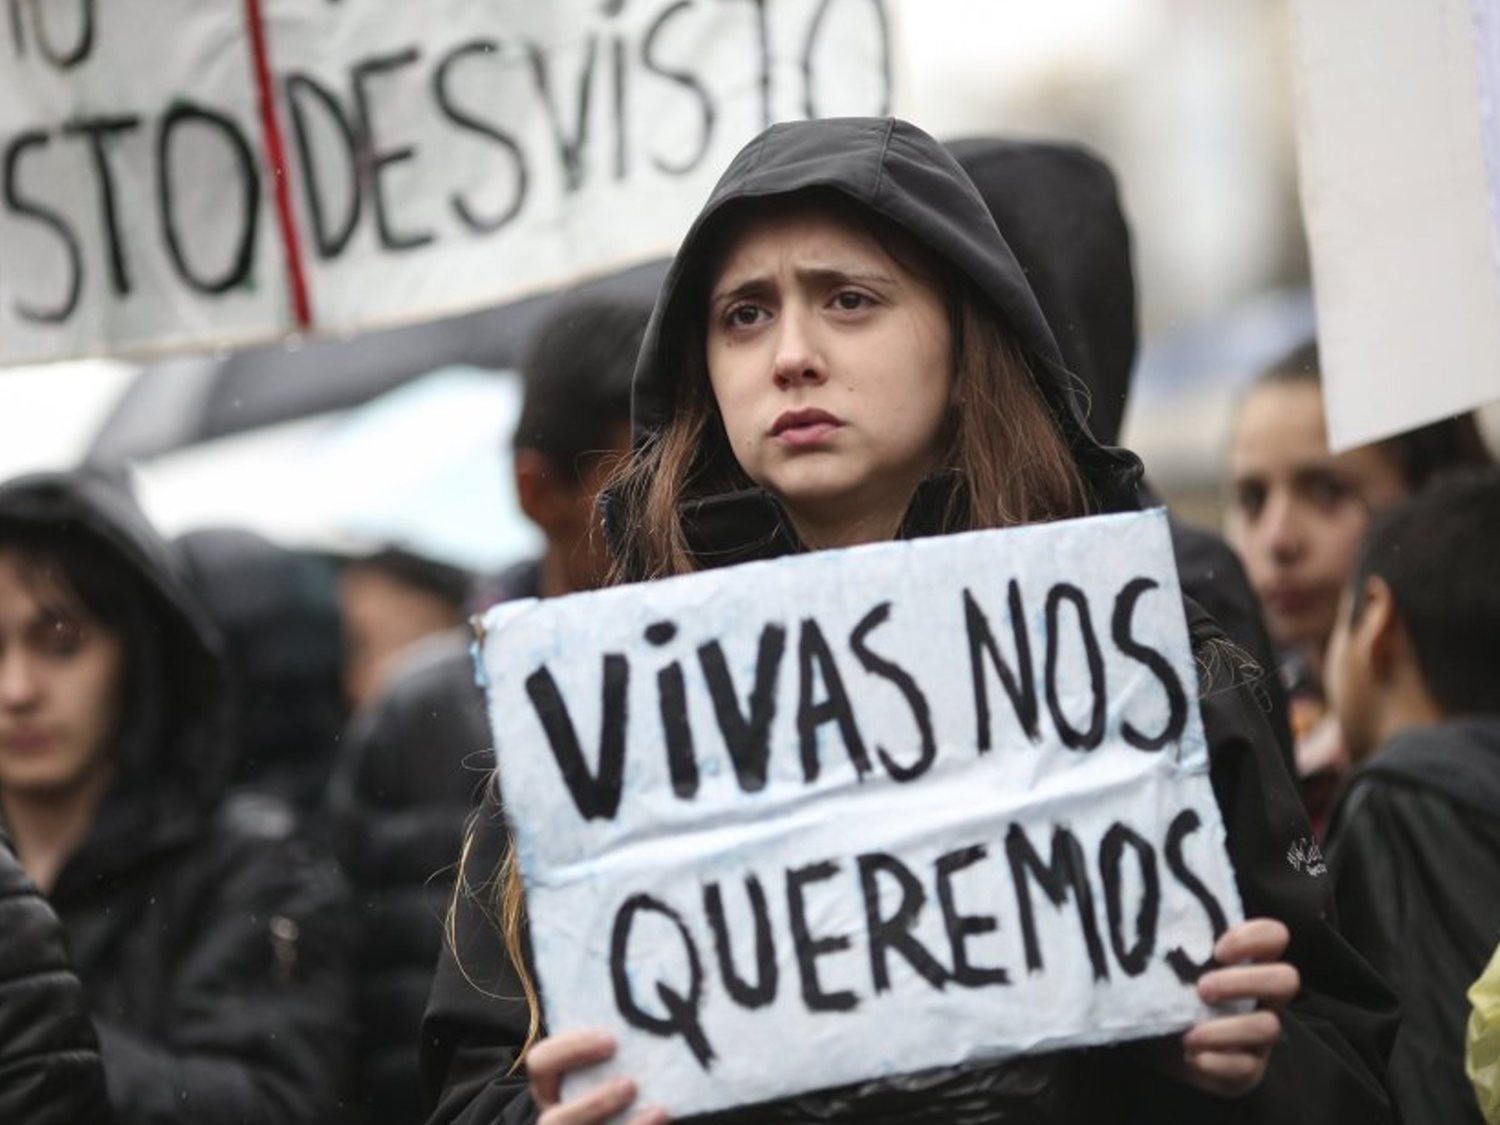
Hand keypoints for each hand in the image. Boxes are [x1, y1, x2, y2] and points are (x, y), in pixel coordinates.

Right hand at [528, 1029, 667, 1124]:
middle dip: (594, 1104)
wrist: (616, 1114)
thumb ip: (610, 1053)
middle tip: (632, 1085)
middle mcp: (554, 1120)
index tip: (612, 1040)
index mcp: (550, 1088)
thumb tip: (648, 1012)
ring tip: (659, 1112)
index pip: (540, 1062)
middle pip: (555, 1121)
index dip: (571, 1050)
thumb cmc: (614, 1082)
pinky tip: (662, 1119)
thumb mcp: (602, 1068)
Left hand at [1175, 918, 1299, 1097]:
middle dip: (1244, 982)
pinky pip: (1247, 1067)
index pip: (1274, 936)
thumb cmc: (1168, 997)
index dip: (1254, 938)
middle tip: (1202, 989)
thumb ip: (1174, 951)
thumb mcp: (1170, 971)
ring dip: (1224, 1029)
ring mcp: (1260, 1034)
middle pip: (1286, 979)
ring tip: (1189, 1034)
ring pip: (1268, 1026)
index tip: (1218, 950)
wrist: (1161, 1049)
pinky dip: (1216, 1062)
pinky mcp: (1249, 1068)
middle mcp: (1263, 997)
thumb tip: (1152, 936)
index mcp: (1248, 963)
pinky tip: (1193, 1056)